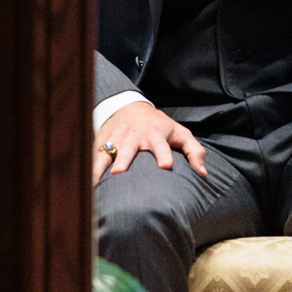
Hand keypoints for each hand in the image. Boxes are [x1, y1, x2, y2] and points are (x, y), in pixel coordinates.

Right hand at [93, 100, 207, 185]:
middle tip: (120, 172)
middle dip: (124, 160)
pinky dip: (90, 170)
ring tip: (97, 182)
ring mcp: (116, 140)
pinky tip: (87, 185)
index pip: (161, 146)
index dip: (163, 154)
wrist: (130, 107)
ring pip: (108, 153)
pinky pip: (94, 158)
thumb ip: (194, 151)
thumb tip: (203, 173)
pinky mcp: (102, 143)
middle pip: (129, 149)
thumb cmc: (159, 125)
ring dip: (102, 166)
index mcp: (155, 135)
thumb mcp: (179, 133)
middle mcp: (134, 137)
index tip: (166, 166)